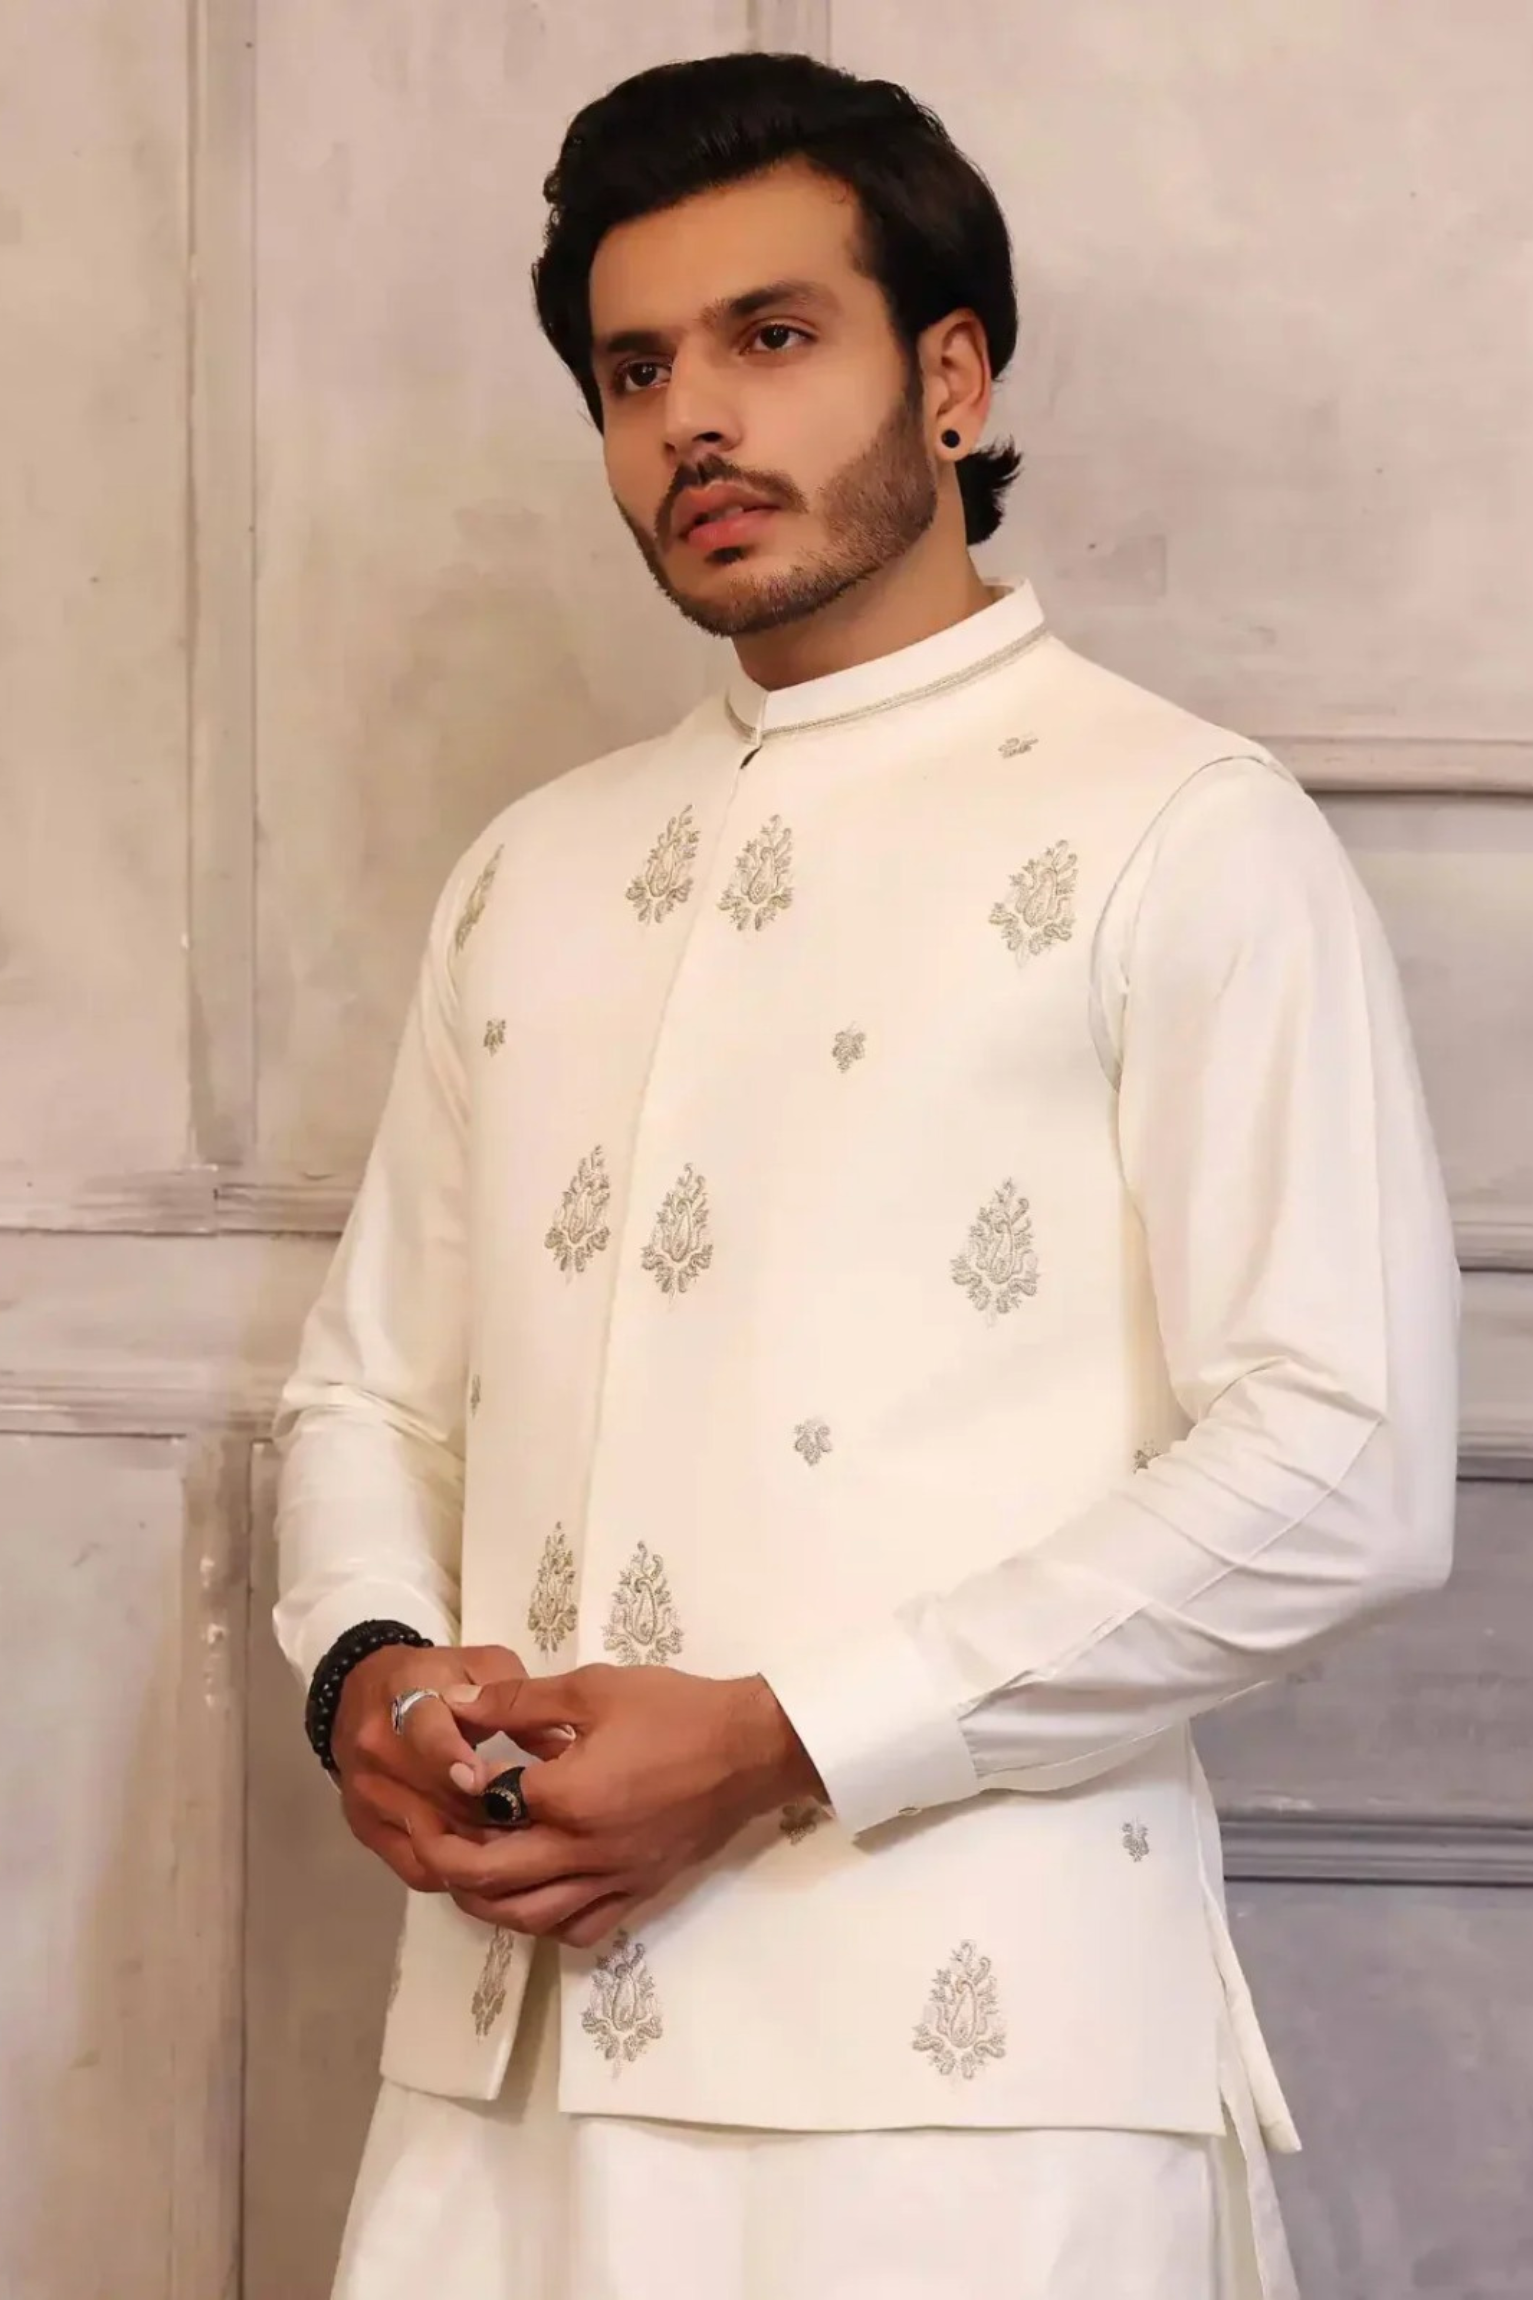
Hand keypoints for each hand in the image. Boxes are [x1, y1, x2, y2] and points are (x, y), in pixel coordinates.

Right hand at [331, 1641, 567, 1892]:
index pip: (427, 1736)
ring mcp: (367, 1793)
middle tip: (541, 1824)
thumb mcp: (480, 1664)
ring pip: (430, 1838)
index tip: (493, 1781)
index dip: (458, 1761)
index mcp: (404, 1697)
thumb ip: (517, 1698)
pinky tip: (491, 1865)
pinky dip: (456, 1873)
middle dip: (490, 1812)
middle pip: (436, 1796)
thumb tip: (561, 1746)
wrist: (362, 1693)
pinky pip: (415, 1868)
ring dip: (480, 1848)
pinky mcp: (366, 1828)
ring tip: (525, 1848)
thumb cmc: (435, 1676)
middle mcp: (378, 1749)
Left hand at [413, 1662, 823, 1948]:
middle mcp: (583, 1852)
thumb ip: (520, 1699)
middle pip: (490, 1878)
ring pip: (528, 1917)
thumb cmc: (675, 1710)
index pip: (486, 1805)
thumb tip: (458, 1704)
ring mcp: (612, 1880)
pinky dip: (545, 1923)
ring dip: (485, 1900)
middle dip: (446, 1857)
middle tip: (429, 1832)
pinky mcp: (638, 1892)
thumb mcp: (593, 1688)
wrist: (752, 1748)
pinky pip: (579, 1929)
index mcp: (567, 1798)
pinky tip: (536, 1895)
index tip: (447, 1768)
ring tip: (468, 1869)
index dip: (456, 1788)